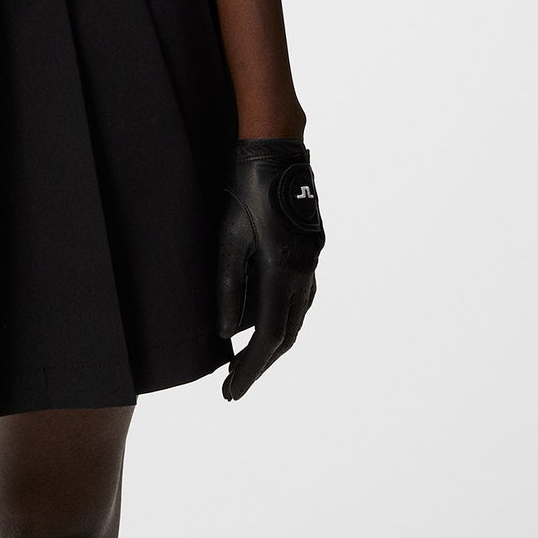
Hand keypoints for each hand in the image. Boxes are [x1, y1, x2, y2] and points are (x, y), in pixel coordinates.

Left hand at [216, 138, 323, 400]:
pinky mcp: (309, 246)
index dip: (251, 368)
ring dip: (273, 339)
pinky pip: (298, 293)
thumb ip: (228, 284)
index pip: (270, 336)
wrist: (274, 146)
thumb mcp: (227, 234)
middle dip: (261, 361)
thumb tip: (227, 332)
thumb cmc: (244, 185)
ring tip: (244, 357)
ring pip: (295, 314)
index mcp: (284, 268)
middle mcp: (305, 268)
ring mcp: (311, 257)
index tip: (231, 392)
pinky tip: (260, 315)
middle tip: (234, 383)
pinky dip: (280, 312)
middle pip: (287, 332)